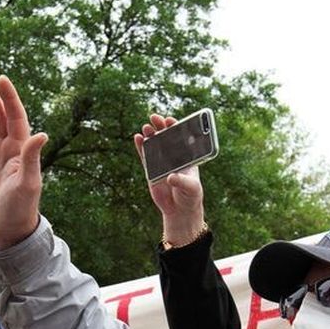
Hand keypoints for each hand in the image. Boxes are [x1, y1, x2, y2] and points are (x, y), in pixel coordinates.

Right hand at [135, 114, 205, 245]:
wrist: (180, 210)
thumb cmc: (191, 196)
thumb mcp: (191, 188)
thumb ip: (182, 181)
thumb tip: (170, 177)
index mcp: (186, 156)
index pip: (181, 137)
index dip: (175, 127)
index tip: (170, 121)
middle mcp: (173, 156)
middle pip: (166, 137)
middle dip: (160, 126)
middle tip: (155, 118)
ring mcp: (162, 162)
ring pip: (154, 144)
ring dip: (150, 134)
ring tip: (146, 127)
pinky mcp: (151, 170)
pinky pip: (145, 156)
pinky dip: (141, 147)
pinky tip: (137, 138)